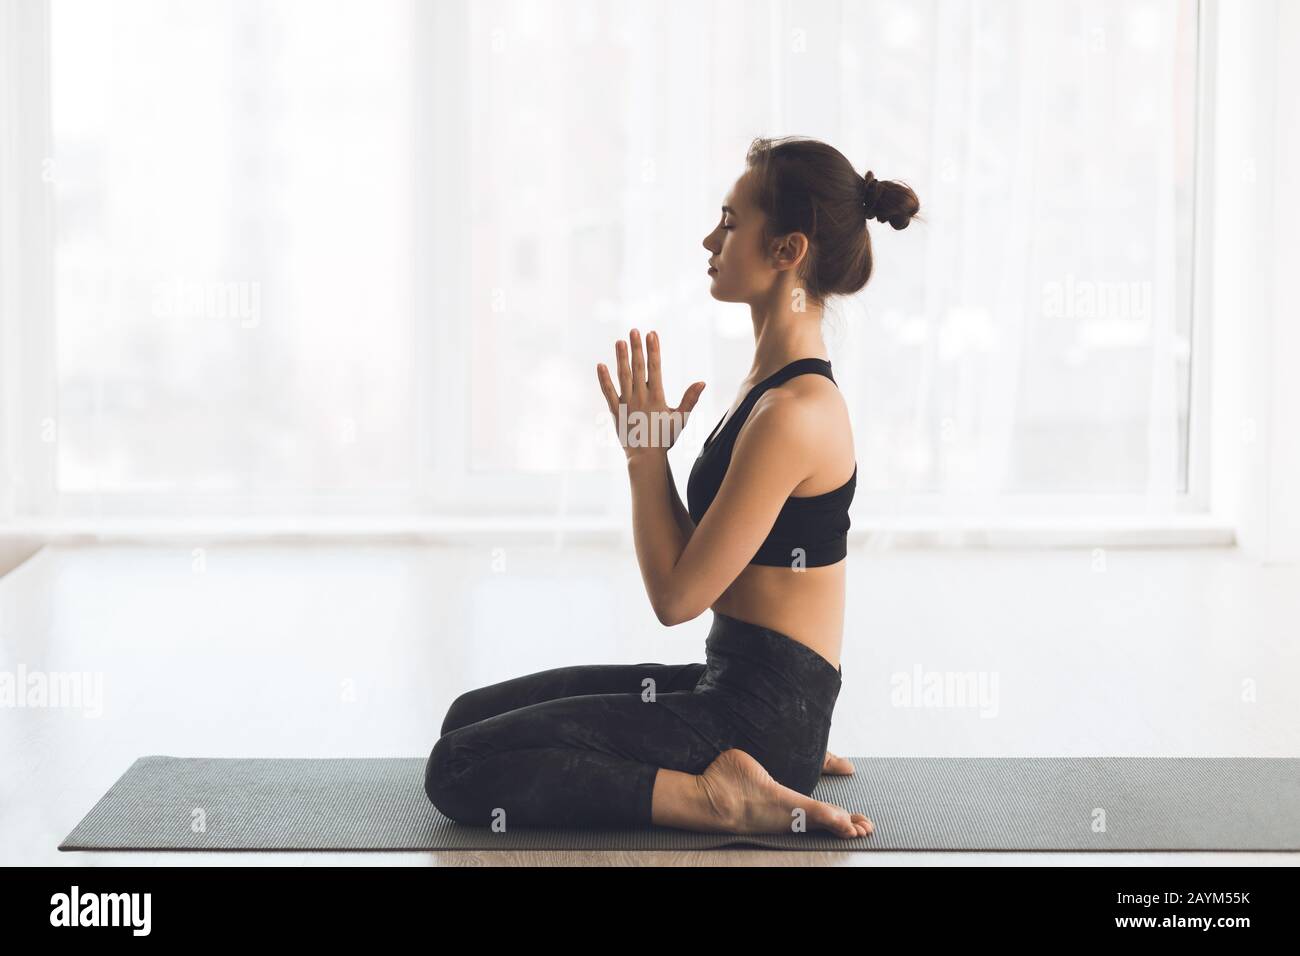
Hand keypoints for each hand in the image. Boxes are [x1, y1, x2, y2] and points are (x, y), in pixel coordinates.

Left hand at [596, 329, 705, 460]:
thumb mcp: (681, 419)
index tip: (651, 334)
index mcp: (656, 397)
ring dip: (621, 358)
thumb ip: (690, 399)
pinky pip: (608, 392)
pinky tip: (600, 365)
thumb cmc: (665, 438)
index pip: (655, 368)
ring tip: (619, 341)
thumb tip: (702, 382)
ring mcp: (626, 403)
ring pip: (623, 376)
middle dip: (636, 348)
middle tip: (634, 330)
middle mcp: (640, 397)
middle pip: (637, 368)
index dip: (653, 350)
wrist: (646, 457)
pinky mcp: (615, 411)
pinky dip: (604, 379)